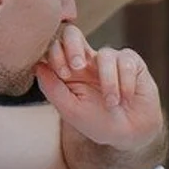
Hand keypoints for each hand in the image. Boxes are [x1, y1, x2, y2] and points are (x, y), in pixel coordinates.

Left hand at [35, 23, 164, 150]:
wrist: (130, 134)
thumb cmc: (98, 123)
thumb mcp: (71, 110)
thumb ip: (53, 89)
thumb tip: (37, 65)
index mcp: (68, 71)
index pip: (55, 48)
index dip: (56, 54)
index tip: (64, 74)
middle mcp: (87, 61)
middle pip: (73, 34)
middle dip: (73, 47)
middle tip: (77, 66)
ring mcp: (109, 60)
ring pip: (105, 54)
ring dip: (109, 82)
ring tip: (112, 103)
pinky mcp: (131, 62)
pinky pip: (126, 62)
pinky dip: (125, 83)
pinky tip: (126, 99)